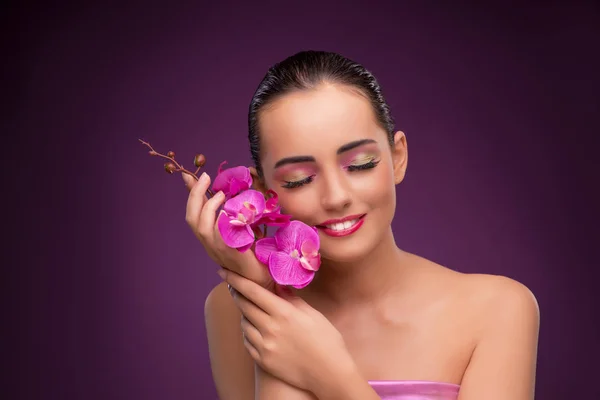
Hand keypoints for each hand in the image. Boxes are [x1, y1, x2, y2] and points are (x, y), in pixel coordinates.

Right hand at [183, 172, 272, 287]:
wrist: (263, 277)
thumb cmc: (256, 252)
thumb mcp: (243, 227)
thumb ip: (235, 211)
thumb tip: (234, 190)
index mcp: (210, 238)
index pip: (193, 214)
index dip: (191, 195)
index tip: (190, 176)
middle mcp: (209, 244)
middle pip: (192, 219)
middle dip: (196, 195)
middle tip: (205, 177)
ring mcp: (217, 250)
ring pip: (201, 227)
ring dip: (209, 206)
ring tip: (221, 194)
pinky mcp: (230, 253)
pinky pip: (218, 235)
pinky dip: (219, 221)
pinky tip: (226, 211)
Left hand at [219, 268, 357, 393]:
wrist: (329, 374)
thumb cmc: (326, 341)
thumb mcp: (312, 314)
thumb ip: (291, 298)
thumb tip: (277, 283)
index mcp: (284, 313)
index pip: (252, 291)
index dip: (235, 279)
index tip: (224, 272)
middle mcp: (271, 328)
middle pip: (244, 305)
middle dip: (237, 293)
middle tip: (234, 286)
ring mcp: (264, 346)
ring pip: (244, 323)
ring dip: (244, 313)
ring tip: (253, 308)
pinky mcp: (262, 360)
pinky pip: (247, 340)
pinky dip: (248, 331)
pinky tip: (257, 328)